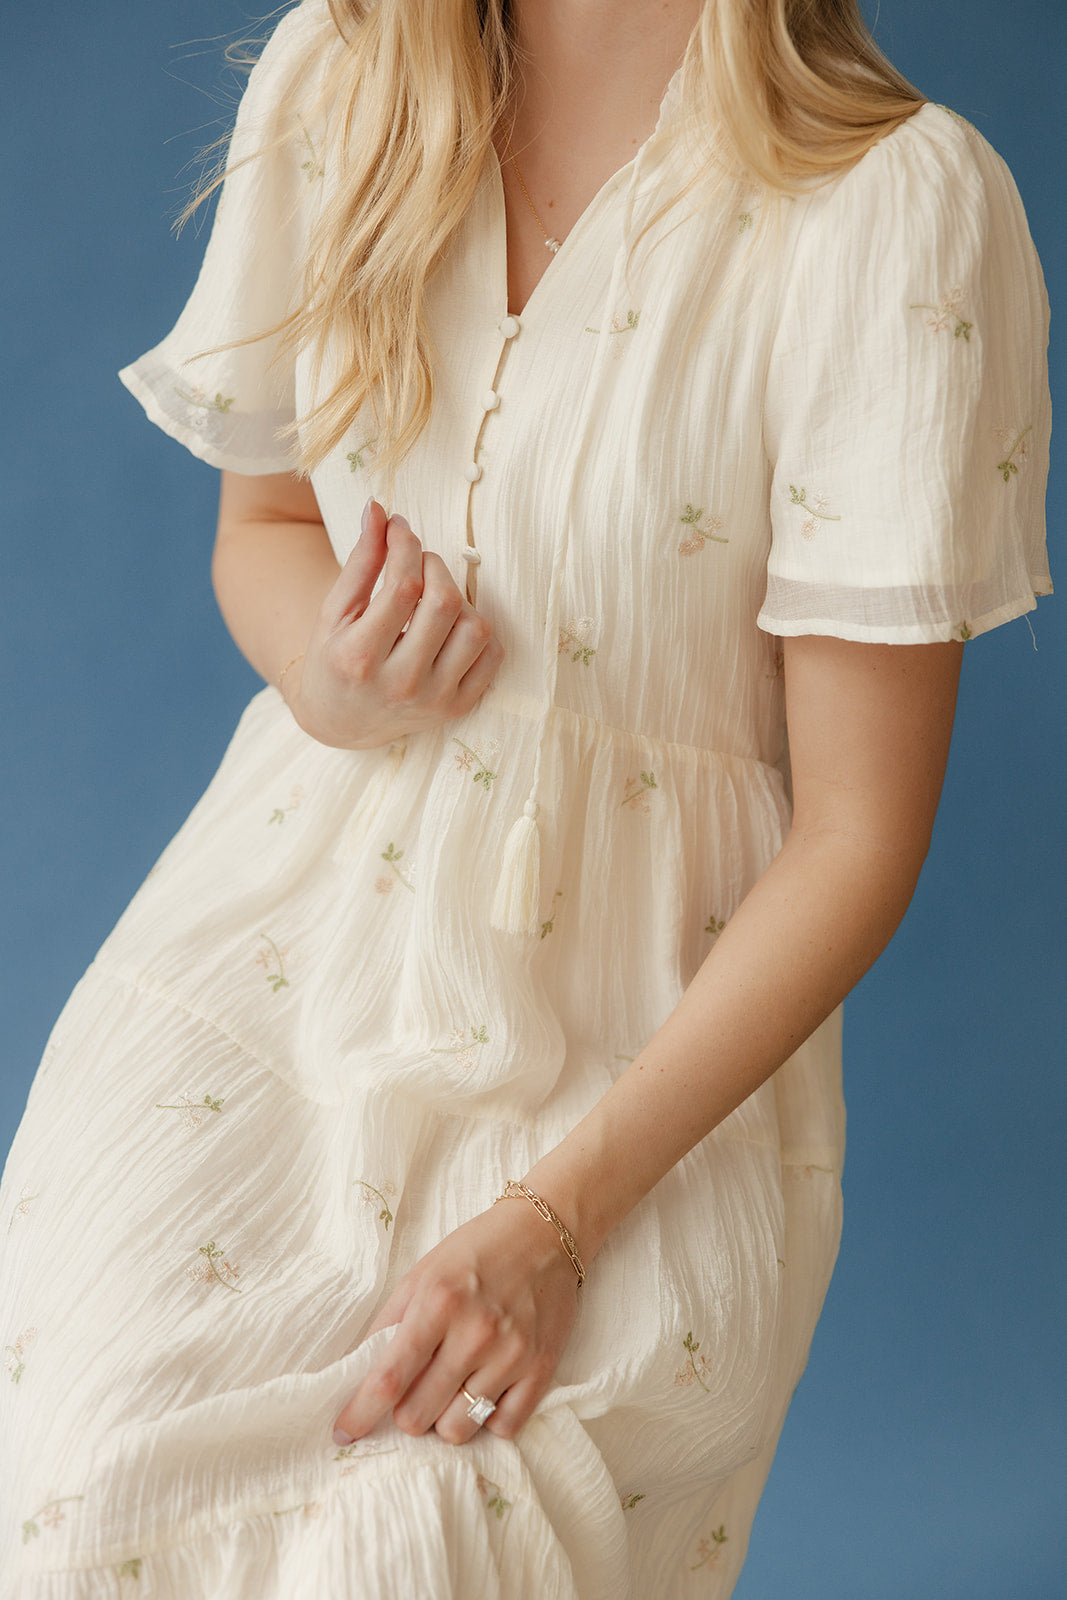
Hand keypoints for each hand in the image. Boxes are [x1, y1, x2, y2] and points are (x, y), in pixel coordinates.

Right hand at [289, 501, 502, 748]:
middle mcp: (400, 684)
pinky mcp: (457, 708)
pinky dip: (477, 629)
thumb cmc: (334, 658)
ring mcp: (434, 700)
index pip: (403, 587)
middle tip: (418, 563)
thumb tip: (379, 509)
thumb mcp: (335, 611)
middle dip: (434, 566)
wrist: (340, 722)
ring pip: (475, 628)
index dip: (407, 546)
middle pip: (444, 603)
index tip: (401, 529)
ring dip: (458, 598)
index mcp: (360, 658)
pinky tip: (450, 625)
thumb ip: (360, 561)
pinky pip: (492, 655)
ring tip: (432, 598)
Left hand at [333, 1199, 578, 1447]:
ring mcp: (512, 1354)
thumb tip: (358, 1375)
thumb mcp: (422, 1273)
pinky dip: (486, 1420)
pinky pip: (503, 1428)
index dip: (360, 1414)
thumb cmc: (476, 1251)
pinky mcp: (542, 1368)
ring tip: (449, 1391)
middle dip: (405, 1413)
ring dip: (444, 1419)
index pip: (389, 1378)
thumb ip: (390, 1323)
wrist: (546, 1234)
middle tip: (413, 1392)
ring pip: (458, 1429)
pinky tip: (484, 1392)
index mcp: (438, 1302)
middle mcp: (476, 1332)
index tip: (343, 1432)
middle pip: (418, 1416)